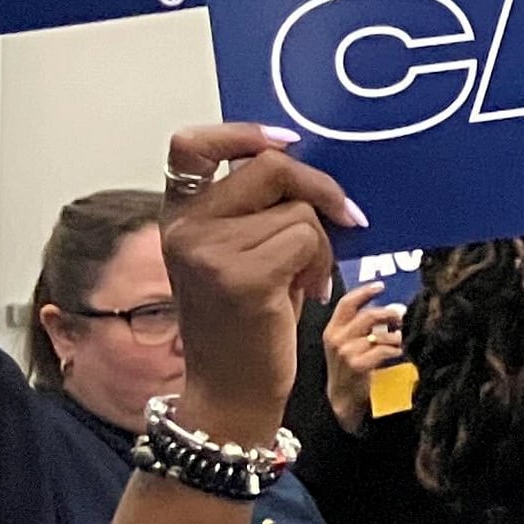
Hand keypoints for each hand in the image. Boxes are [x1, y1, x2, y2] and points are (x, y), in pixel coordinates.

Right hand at [156, 125, 359, 444]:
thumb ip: (258, 209)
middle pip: (270, 166)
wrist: (231, 391)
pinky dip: (322, 263)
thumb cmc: (247, 321)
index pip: (191, 145)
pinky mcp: (241, 277)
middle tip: (344, 218)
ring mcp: (208, 251)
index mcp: (179, 216)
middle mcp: (185, 228)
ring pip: (299, 210)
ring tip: (305, 277)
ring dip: (322, 243)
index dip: (243, 132)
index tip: (287, 140)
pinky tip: (308, 292)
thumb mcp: (240, 253)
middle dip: (319, 189)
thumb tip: (309, 166)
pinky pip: (309, 239)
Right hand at [319, 281, 405, 432]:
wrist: (342, 401)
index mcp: (332, 330)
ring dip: (396, 336)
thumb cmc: (350, 370)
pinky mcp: (357, 365)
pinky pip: (384, 350)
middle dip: (389, 314)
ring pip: (379, 334)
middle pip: (368, 315)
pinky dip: (395, 351)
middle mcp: (336, 339)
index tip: (381, 286)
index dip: (364, 292)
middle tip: (401, 316)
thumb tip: (394, 309)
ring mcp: (346, 352)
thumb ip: (363, 327)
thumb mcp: (348, 345)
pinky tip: (399, 354)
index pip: (347, 303)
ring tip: (401, 340)